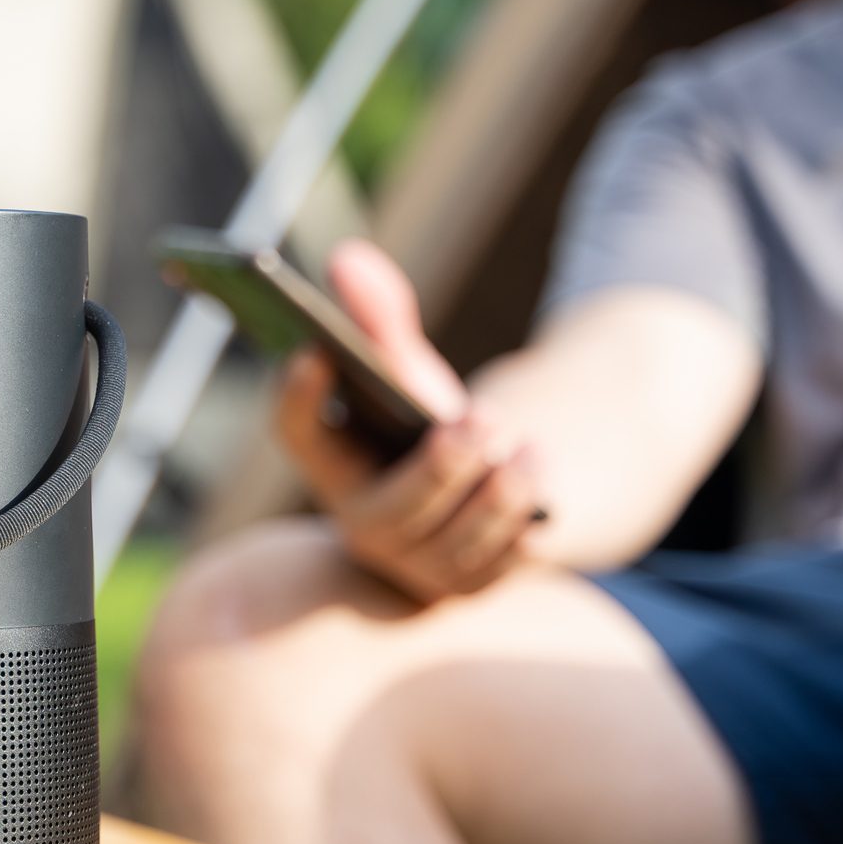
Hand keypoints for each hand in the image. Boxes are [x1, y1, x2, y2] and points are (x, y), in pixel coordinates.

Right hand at [275, 239, 542, 602]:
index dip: (295, 397)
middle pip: (389, 511)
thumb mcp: (410, 370)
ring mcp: (418, 565)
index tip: (314, 350)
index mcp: (333, 463)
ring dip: (496, 500)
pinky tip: (547, 500)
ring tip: (533, 453)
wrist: (487, 480)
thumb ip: (380, 318)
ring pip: (453, 547)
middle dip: (440, 468)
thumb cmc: (430, 420)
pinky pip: (498, 568)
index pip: (295, 433)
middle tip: (484, 418)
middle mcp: (365, 525)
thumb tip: (349, 258)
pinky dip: (523, 532)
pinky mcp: (473, 585)